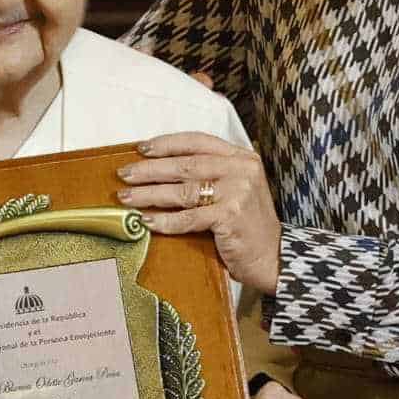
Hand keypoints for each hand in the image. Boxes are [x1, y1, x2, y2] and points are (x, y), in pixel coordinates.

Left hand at [118, 133, 281, 292]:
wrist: (273, 257)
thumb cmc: (248, 226)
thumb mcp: (236, 190)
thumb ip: (211, 176)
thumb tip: (161, 170)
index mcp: (242, 158)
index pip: (198, 141)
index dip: (167, 144)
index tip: (142, 148)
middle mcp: (241, 170)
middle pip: (186, 164)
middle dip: (150, 169)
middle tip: (125, 174)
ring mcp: (237, 192)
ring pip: (183, 190)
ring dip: (149, 194)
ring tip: (126, 197)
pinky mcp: (230, 216)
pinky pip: (188, 217)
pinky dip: (165, 220)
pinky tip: (146, 221)